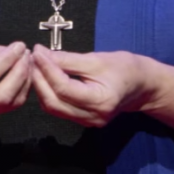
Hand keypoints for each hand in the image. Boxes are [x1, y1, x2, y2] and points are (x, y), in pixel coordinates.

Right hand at [0, 41, 31, 123]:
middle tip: (27, 53)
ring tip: (28, 60)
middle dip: (19, 72)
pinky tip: (25, 72)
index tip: (19, 45)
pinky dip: (23, 88)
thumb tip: (12, 51)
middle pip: (1, 95)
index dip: (6, 60)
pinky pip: (12, 105)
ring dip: (24, 80)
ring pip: (10, 102)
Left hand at [31, 44, 152, 126]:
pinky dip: (48, 93)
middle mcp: (92, 117)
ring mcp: (87, 122)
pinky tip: (44, 76)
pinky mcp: (83, 120)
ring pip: (53, 107)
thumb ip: (68, 59)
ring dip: (40, 86)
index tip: (37, 51)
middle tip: (32, 58)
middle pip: (54, 102)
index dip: (47, 69)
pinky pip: (59, 108)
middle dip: (39, 79)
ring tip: (35, 65)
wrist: (142, 86)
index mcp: (100, 101)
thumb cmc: (124, 68)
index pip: (63, 88)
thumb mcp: (97, 59)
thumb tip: (42, 54)